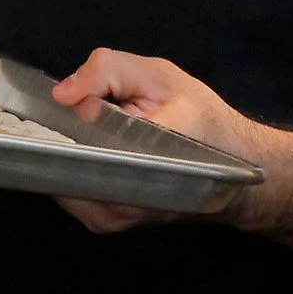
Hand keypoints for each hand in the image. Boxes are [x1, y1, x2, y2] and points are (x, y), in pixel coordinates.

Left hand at [48, 49, 270, 234]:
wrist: (233, 168)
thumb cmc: (201, 118)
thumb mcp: (160, 76)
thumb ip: (110, 70)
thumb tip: (62, 93)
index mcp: (150, 151)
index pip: (84, 137)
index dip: (62, 117)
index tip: (59, 103)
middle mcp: (130, 194)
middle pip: (64, 161)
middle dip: (59, 136)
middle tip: (71, 114)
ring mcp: (115, 215)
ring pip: (63, 178)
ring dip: (65, 153)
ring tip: (83, 132)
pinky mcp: (107, 223)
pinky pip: (71, 192)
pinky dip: (71, 169)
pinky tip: (88, 151)